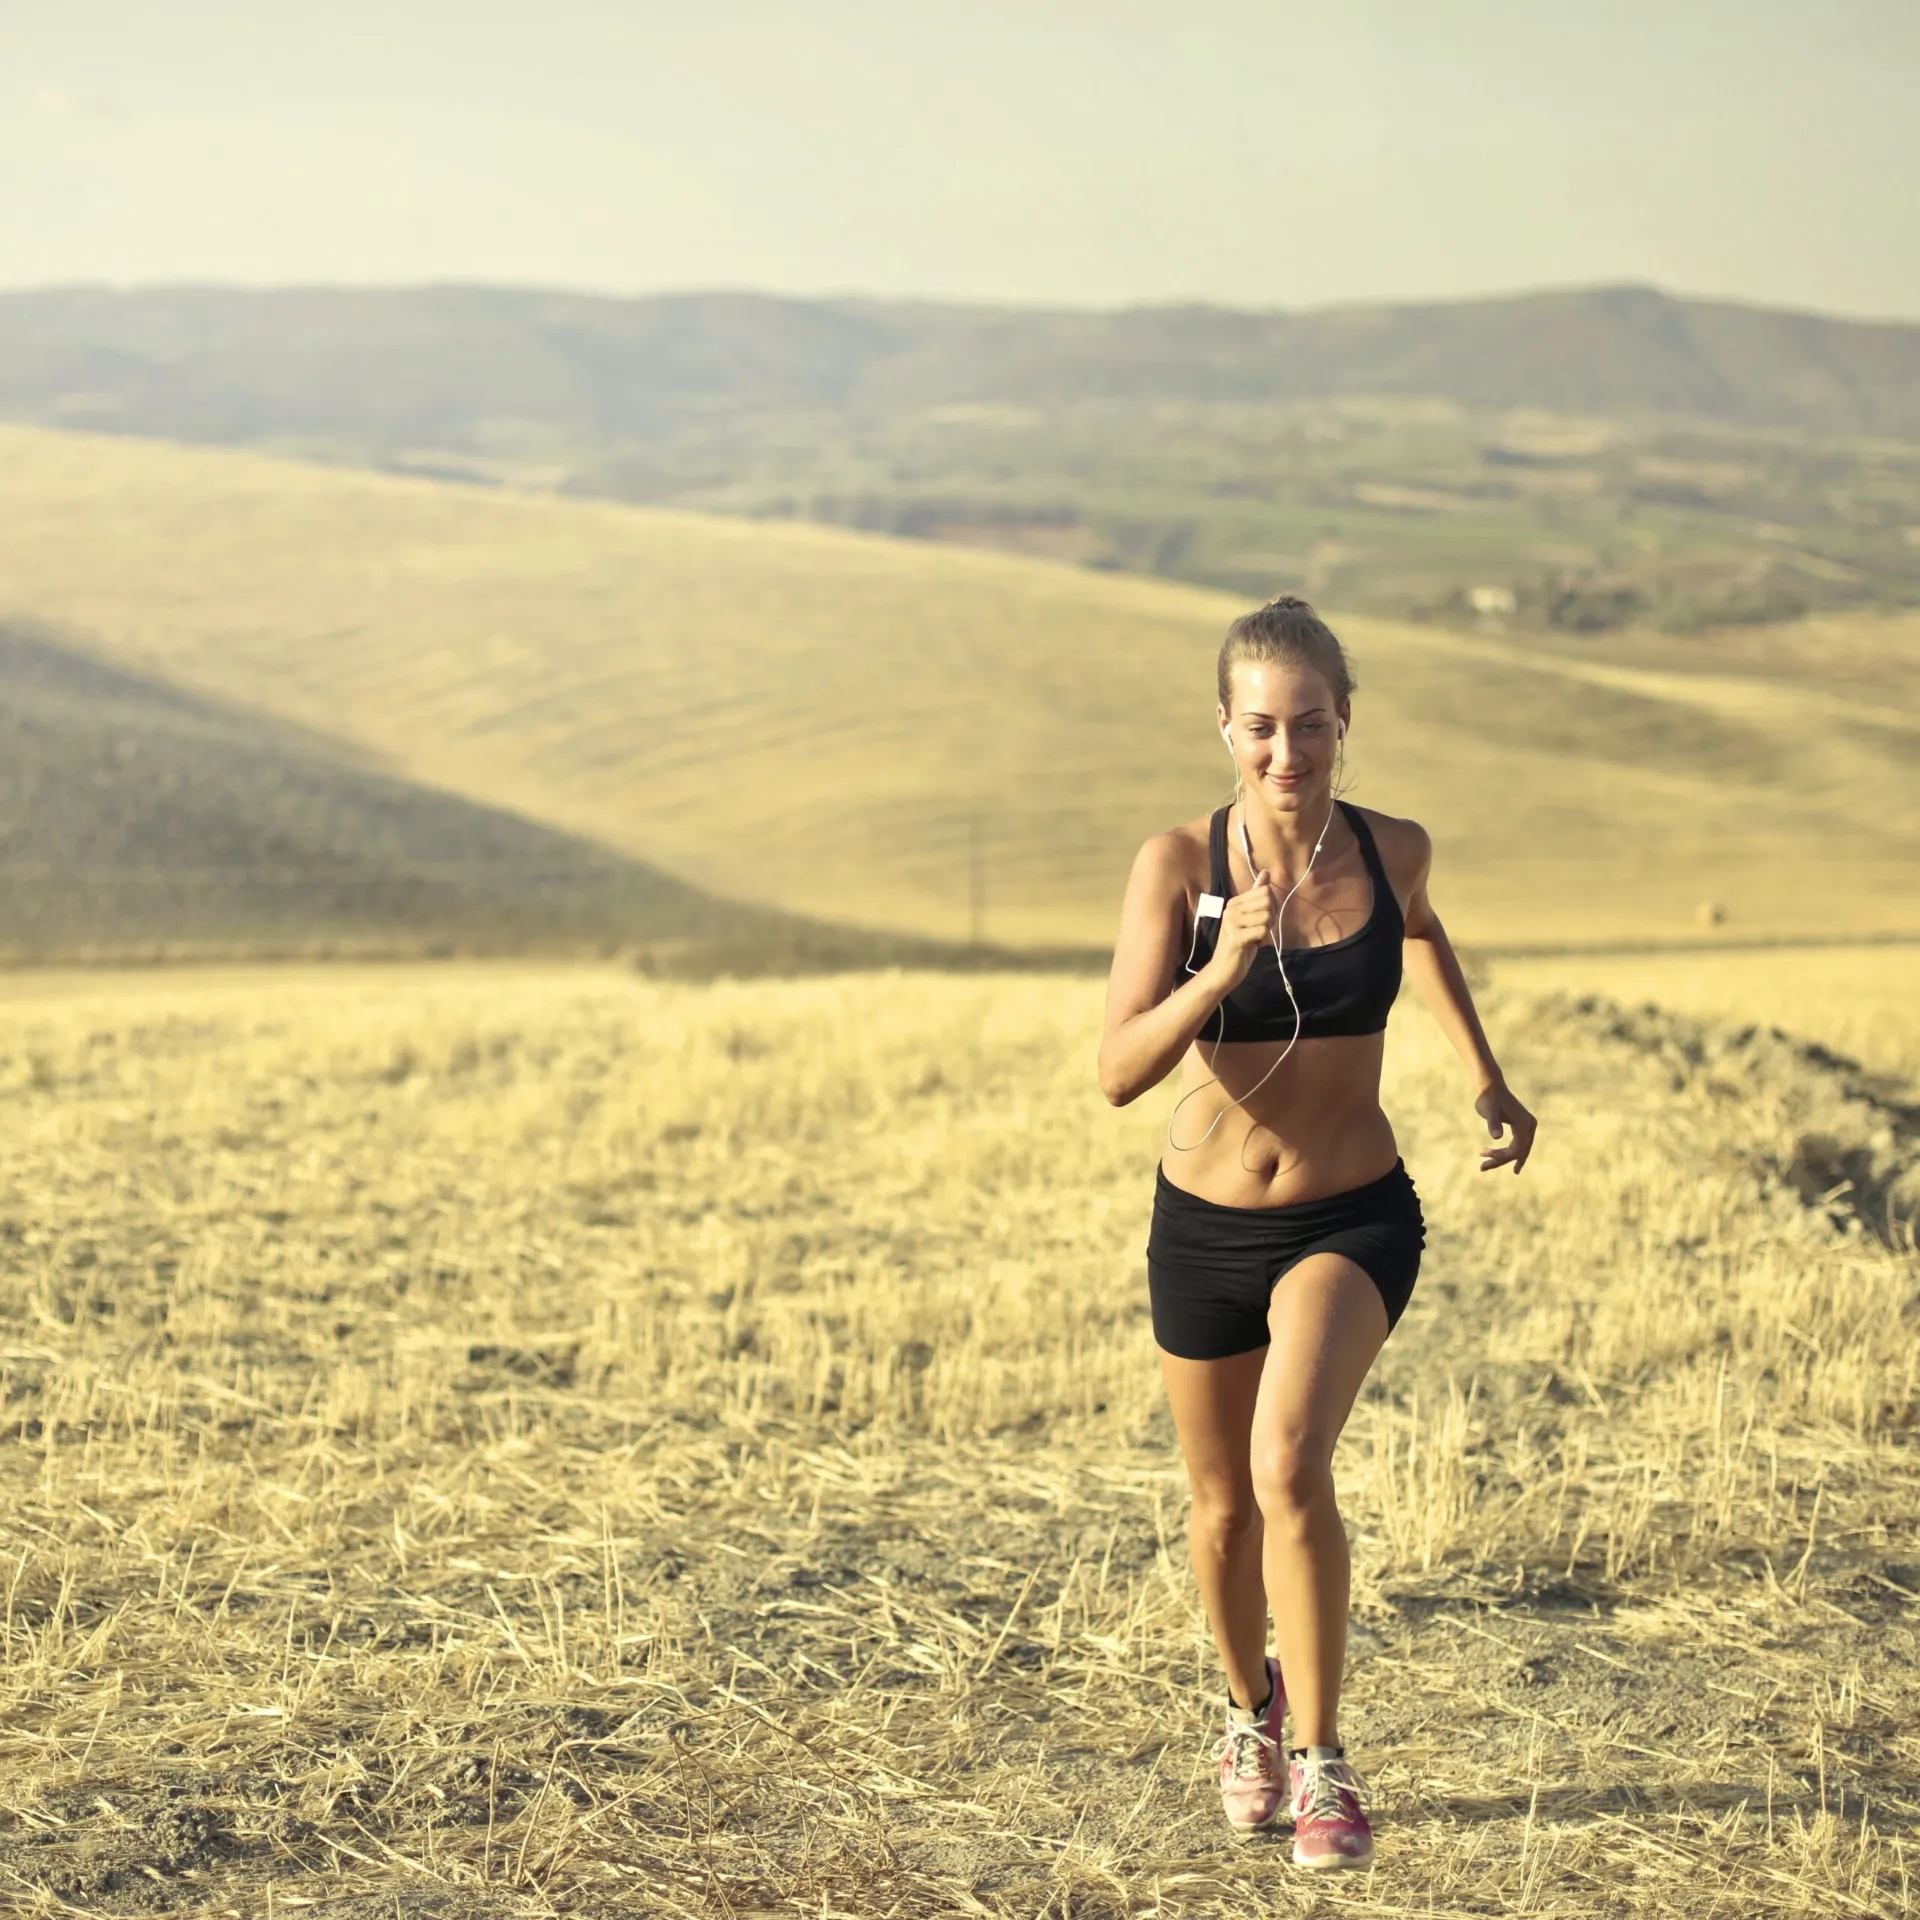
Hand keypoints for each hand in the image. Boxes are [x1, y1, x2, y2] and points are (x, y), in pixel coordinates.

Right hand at [1209, 873, 1278, 988]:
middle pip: (1268, 901)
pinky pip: (1261, 931)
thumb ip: (1257, 895)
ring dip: (1266, 931)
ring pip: (1267, 917)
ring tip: (1254, 938)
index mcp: (1235, 902)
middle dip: (1271, 918)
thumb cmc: (1240, 943)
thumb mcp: (1251, 917)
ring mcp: (1231, 922)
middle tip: (1259, 930)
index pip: (1266, 891)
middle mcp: (1231, 909)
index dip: (1272, 906)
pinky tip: (1252, 946)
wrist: (1223, 969)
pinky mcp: (1235, 937)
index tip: (1262, 920)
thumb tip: (1266, 872)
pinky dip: (1262, 941)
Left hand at [1474, 1081, 1535, 1173]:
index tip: (1483, 1153)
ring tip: (1483, 1166)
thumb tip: (1497, 1137)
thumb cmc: (1488, 1098)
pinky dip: (1508, 1153)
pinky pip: (1518, 1145)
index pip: (1517, 1149)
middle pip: (1519, 1152)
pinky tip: (1498, 1159)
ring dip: (1502, 1158)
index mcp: (1524, 1123)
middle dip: (1501, 1160)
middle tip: (1482, 1167)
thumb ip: (1493, 1122)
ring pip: (1519, 1150)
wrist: (1490, 1087)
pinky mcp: (1523, 1126)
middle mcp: (1529, 1126)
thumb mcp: (1488, 1110)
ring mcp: (1528, 1126)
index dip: (1502, 1156)